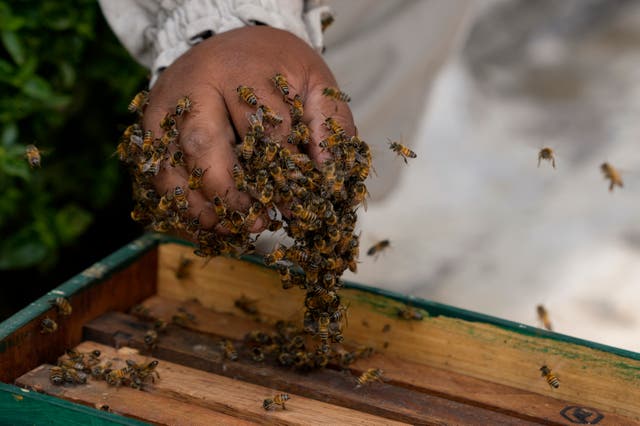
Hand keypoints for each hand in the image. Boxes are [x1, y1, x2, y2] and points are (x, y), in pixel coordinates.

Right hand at [143, 25, 354, 233]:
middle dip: (227, 191)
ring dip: (198, 205)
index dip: (281, 172)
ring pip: (171, 162)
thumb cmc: (278, 68)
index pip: (261, 127)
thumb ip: (329, 124)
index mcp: (242, 69)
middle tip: (255, 222)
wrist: (232, 41)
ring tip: (228, 228)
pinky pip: (156, 171)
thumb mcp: (315, 82)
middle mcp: (195, 83)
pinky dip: (180, 202)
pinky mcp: (150, 125)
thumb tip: (327, 175)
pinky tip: (206, 219)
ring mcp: (165, 104)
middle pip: (201, 141)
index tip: (296, 204)